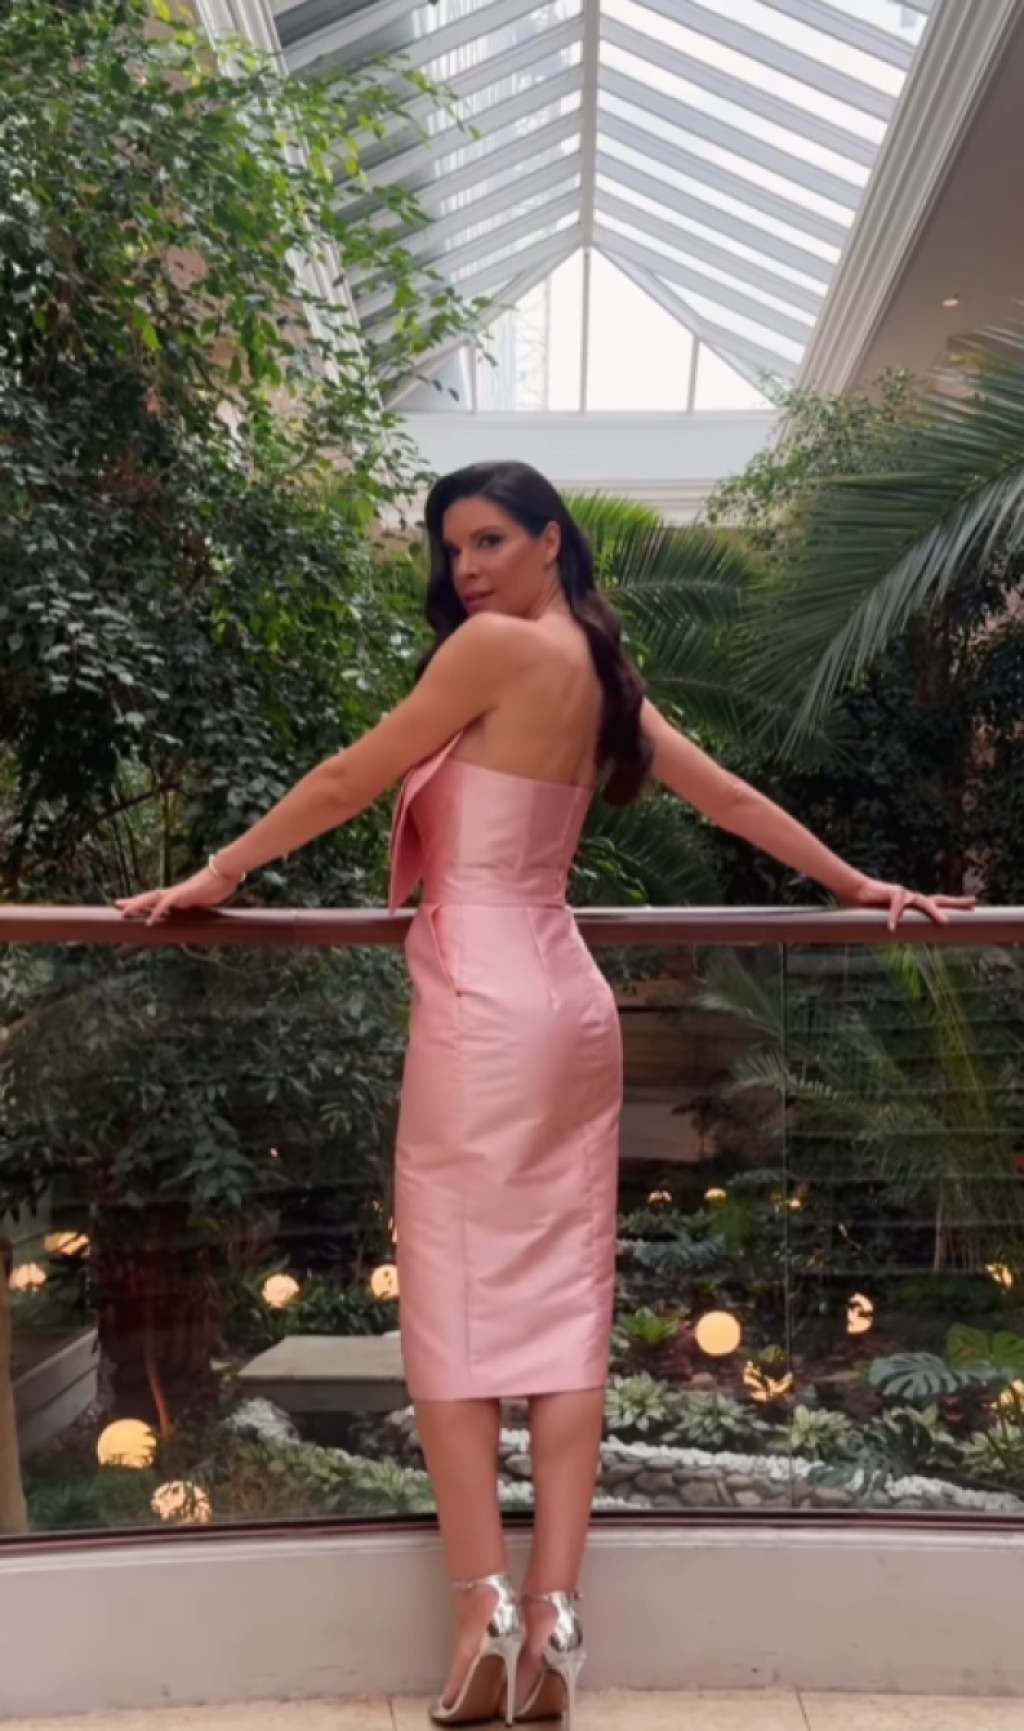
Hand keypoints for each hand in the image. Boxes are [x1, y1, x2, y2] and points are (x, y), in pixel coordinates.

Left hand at [116, 866, 237, 926]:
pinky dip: (157, 912)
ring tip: (124, 911)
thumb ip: (198, 906)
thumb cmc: (219, 884)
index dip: (143, 903)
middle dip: (133, 902)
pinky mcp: (183, 895)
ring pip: (152, 898)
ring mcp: (177, 893)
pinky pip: (166, 904)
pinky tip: (150, 920)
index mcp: (178, 895)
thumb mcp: (205, 901)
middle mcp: (174, 893)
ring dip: (137, 905)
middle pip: (148, 897)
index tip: (131, 906)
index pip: (156, 899)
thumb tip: (197, 912)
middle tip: (116, 904)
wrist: (226, 872)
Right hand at [848, 875, 975, 931]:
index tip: (972, 907)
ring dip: (934, 912)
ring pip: (922, 902)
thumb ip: (891, 933)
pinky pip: (897, 905)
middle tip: (974, 903)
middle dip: (956, 902)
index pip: (936, 904)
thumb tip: (892, 948)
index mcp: (912, 906)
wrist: (852, 892)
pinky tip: (892, 928)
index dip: (953, 906)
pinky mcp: (891, 892)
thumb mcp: (883, 923)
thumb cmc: (867, 909)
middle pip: (938, 899)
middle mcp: (911, 898)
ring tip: (945, 922)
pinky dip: (895, 917)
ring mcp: (903, 894)